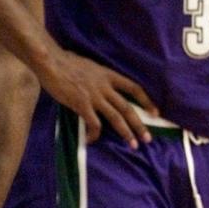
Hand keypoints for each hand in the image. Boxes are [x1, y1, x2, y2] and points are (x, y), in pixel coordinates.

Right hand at [37, 47, 155, 147]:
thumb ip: (100, 79)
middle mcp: (106, 87)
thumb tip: (104, 89)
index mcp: (110, 76)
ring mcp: (94, 96)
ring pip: (116, 117)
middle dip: (139, 124)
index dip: (146, 101)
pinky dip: (94, 133)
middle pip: (128, 107)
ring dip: (126, 132)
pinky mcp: (81, 104)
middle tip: (148, 139)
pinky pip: (93, 123)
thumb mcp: (92, 68)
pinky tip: (91, 140)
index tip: (155, 113)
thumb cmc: (68, 63)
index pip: (134, 88)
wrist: (53, 62)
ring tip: (133, 144)